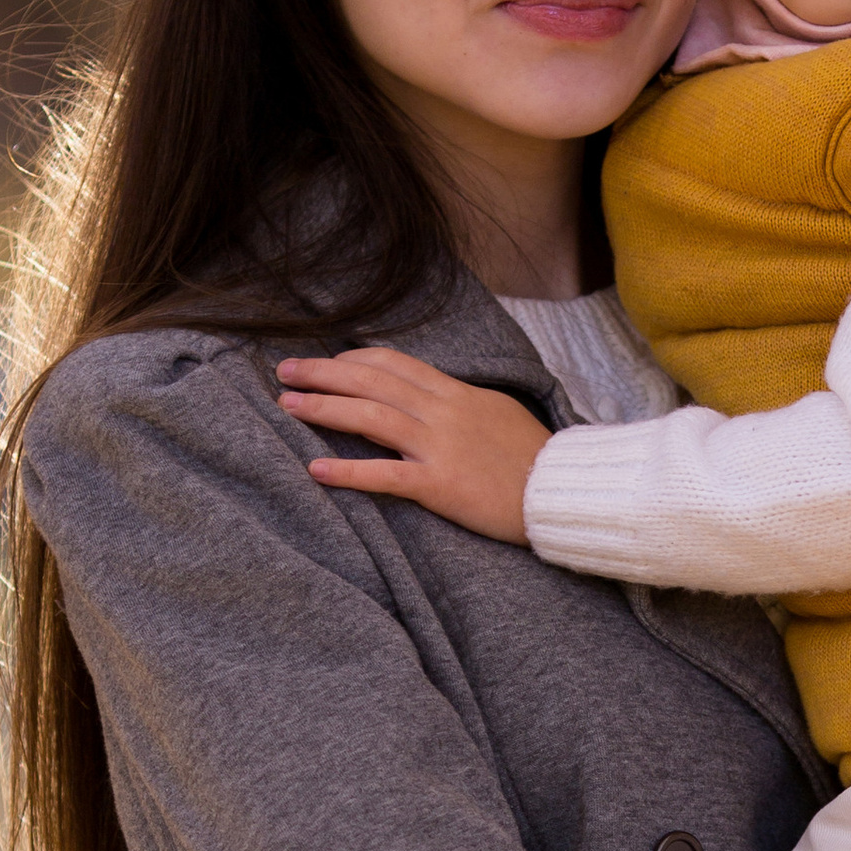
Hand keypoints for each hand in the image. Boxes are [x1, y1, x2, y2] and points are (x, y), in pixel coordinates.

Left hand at [277, 348, 550, 545]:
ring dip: (324, 408)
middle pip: (372, 382)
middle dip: (324, 372)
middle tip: (285, 370)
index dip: (353, 359)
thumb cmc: (534, 457)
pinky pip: (385, 475)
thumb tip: (435, 397)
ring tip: (287, 404)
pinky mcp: (440, 485)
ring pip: (371, 418)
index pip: (394, 364)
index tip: (326, 362)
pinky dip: (348, 471)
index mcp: (456, 393)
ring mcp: (440, 447)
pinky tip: (316, 469)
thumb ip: (462, 403)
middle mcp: (443, 413)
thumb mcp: (498, 413)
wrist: (564, 491)